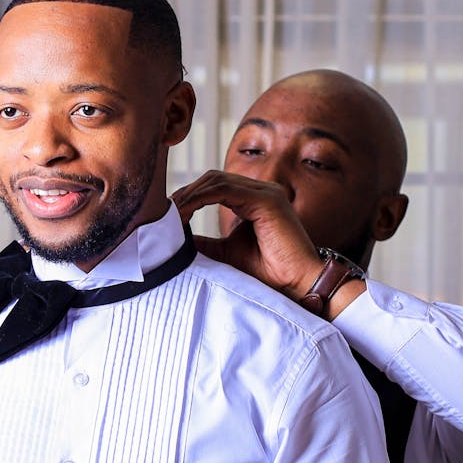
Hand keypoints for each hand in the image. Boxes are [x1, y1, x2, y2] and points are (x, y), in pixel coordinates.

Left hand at [171, 171, 325, 301]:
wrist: (296, 284)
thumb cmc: (268, 273)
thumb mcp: (226, 253)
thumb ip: (206, 243)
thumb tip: (178, 240)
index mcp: (255, 199)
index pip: (215, 185)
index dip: (190, 196)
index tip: (170, 214)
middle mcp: (262, 191)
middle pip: (213, 178)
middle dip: (187, 192)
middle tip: (166, 211)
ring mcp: (266, 192)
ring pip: (217, 180)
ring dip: (191, 195)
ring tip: (173, 213)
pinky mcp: (267, 200)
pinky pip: (225, 190)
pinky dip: (201, 198)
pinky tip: (186, 212)